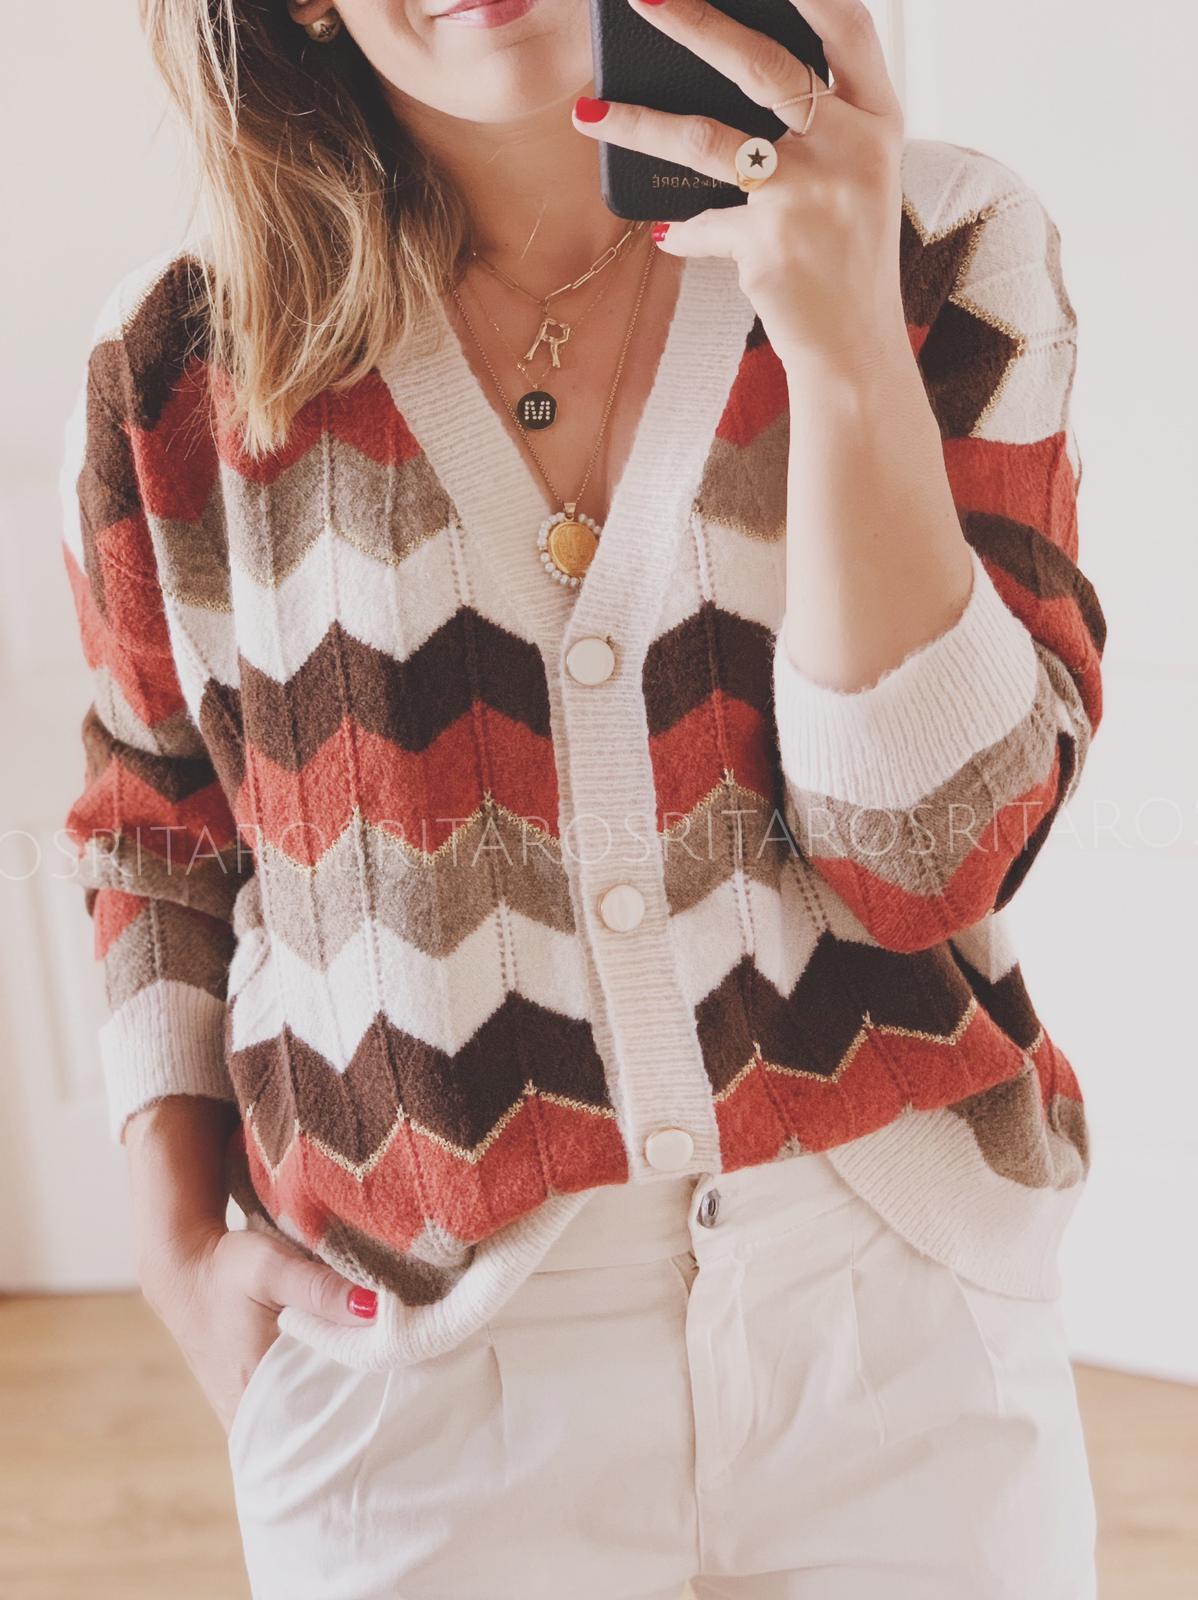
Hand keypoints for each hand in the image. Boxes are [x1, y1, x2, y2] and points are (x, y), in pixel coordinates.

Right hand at [125, 1097, 374, 1434]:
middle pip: (318, 1434)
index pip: (320, 1434)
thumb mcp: (272, 1268)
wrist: (182, 1270)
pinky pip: (294, 1414)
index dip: (364, 1426)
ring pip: (307, 1426)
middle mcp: (250, 1418)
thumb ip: (320, 1290)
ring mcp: (248, 1413)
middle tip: (408, 1399)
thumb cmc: (226, 1269)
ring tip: (389, 1392)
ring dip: (341, 1410)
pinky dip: (321, 1401)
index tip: (406, 1411)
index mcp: (256, 1398)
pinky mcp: (249, 1400)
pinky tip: (351, 1383)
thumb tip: (376, 1309)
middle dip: (360, 1421)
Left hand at [571, 0, 907, 375]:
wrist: (855, 351)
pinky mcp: (766, 246)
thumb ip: (821, 126)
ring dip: (639, 123)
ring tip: (588, 110)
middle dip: (695, 23)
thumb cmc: (850, 258)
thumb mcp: (858, 179)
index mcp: (879, 122)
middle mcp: (850, 150)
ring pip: (706, 140)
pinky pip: (701, 226)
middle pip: (764, 66)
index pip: (849, 28)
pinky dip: (681, 231)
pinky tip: (663, 232)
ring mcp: (807, 197)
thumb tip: (732, 69)